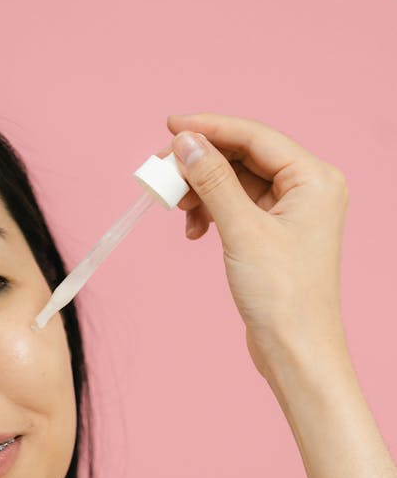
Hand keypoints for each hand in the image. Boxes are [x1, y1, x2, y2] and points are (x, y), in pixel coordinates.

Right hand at [160, 113, 348, 380]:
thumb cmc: (282, 296)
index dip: (210, 128)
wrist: (295, 352)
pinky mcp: (275, 237)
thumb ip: (213, 181)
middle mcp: (308, 189)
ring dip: (203, 191)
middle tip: (163, 174)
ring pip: (237, 183)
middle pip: (244, 157)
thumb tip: (185, 142)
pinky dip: (212, 213)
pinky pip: (237, 208)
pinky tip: (195, 231)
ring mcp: (293, 214)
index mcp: (314, 178)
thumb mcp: (242, 232)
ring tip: (178, 210)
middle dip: (202, 165)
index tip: (170, 126)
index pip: (255, 137)